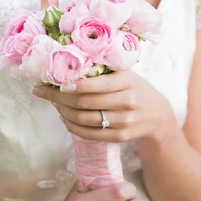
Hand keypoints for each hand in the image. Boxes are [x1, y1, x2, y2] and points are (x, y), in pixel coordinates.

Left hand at [32, 70, 173, 143]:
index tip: (56, 83)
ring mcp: (124, 121)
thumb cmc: (134, 88)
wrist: (157, 114)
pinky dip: (73, 127)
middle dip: (59, 98)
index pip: (95, 84)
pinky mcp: (120, 136)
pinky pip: (90, 134)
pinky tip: (65, 119)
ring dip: (64, 112)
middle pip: (85, 103)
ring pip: (85, 119)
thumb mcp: (125, 74)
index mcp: (127, 81)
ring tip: (53, 104)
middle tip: (43, 92)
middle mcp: (127, 101)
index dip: (73, 86)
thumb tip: (68, 64)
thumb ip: (103, 70)